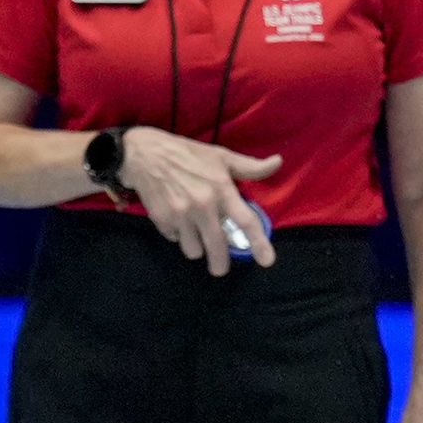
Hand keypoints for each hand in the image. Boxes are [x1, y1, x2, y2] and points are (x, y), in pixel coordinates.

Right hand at [116, 127, 280, 275]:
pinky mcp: (162, 220)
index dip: (258, 243)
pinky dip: (179, 236)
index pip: (245, 221)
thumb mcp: (222, 156)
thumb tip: (278, 162)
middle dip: (220, 262)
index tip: (267, 261)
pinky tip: (179, 222)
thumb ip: (250, 167)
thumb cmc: (188, 154)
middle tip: (220, 268)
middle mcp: (203, 206)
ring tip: (196, 235)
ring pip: (194, 249)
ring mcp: (181, 215)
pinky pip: (175, 239)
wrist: (144, 154)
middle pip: (218, 246)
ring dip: (197, 248)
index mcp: (222, 190)